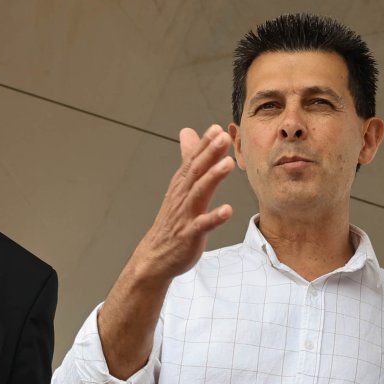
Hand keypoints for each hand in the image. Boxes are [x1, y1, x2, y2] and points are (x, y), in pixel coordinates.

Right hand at [127, 124, 234, 286]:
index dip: (204, 144)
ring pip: (199, 193)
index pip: (193, 160)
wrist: (156, 256)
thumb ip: (188, 159)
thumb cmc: (172, 221)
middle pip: (196, 171)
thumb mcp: (179, 186)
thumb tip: (188, 132)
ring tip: (228, 164)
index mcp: (181, 185)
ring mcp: (186, 215)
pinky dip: (214, 217)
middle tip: (223, 137)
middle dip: (209, 153)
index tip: (217, 128)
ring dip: (213, 177)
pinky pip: (203, 225)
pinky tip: (228, 211)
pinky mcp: (190, 234)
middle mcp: (182, 196)